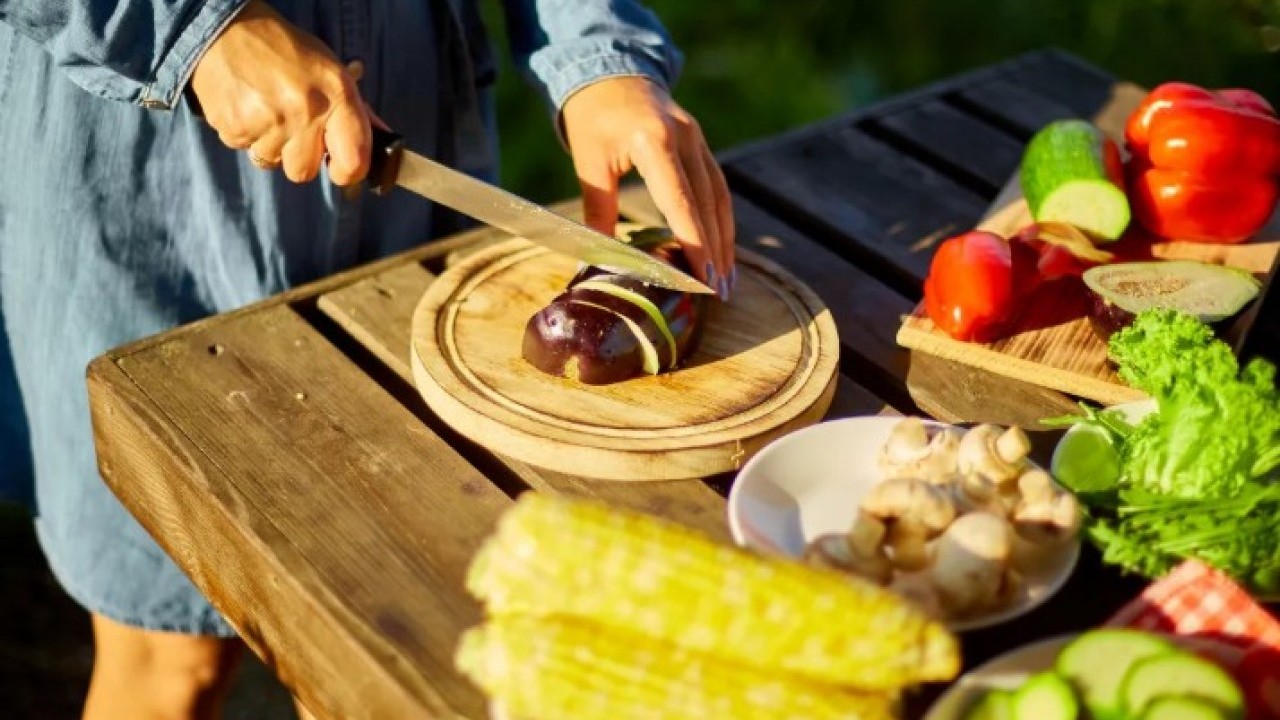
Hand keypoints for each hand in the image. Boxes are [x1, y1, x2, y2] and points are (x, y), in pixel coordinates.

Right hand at [190, 0, 370, 184]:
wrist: (227, 30)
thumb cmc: (286, 52)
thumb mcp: (330, 71)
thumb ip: (356, 109)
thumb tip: (385, 138)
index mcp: (336, 95)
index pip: (354, 162)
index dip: (347, 172)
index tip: (340, 167)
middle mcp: (305, 111)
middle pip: (304, 172)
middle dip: (300, 157)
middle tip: (294, 127)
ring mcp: (268, 121)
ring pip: (273, 162)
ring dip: (271, 144)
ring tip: (267, 109)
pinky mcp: (235, 127)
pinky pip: (245, 149)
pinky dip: (247, 134)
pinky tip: (248, 106)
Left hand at [562, 77, 735, 298]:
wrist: (610, 72)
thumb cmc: (593, 118)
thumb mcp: (589, 161)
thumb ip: (599, 210)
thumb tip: (596, 260)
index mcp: (654, 141)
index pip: (681, 201)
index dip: (694, 242)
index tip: (702, 277)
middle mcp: (685, 138)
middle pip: (707, 203)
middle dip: (715, 250)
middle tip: (719, 291)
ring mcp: (698, 139)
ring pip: (719, 196)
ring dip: (725, 239)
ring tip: (727, 278)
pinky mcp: (701, 143)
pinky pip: (717, 186)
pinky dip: (720, 219)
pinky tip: (721, 246)